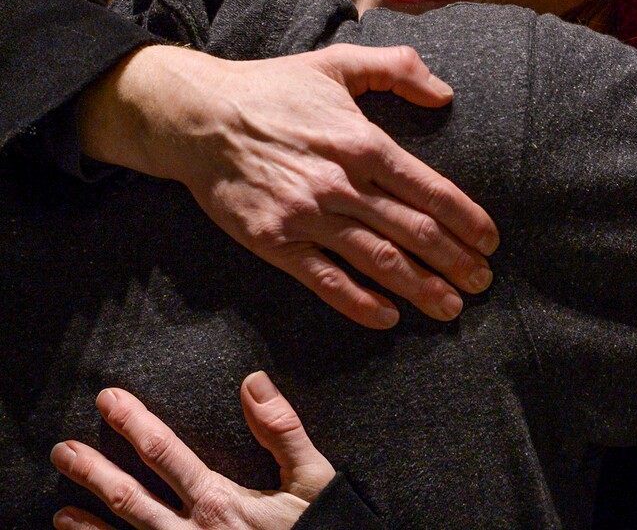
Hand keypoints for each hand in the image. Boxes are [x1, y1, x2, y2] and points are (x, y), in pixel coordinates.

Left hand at [51, 372, 334, 529]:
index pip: (164, 453)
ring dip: (90, 525)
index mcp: (219, 503)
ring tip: (60, 511)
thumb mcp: (312, 479)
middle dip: (94, 472)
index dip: (133, 423)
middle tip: (62, 450)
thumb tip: (252, 380)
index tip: (107, 399)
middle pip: (131, 500)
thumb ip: (282, 429)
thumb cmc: (318, 529)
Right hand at [79, 43, 497, 328]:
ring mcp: (307, 216)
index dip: (466, 220)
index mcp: (362, 141)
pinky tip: (387, 316)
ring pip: (378, 261)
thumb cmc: (271, 88)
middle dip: (454, 262)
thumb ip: (397, 68)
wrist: (199, 116)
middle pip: (413, 232)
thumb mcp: (337, 62)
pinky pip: (325, 280)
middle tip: (481, 283)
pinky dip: (359, 303)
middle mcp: (341, 183)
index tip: (490, 242)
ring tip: (449, 307)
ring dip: (420, 288)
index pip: (429, 189)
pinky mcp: (275, 241)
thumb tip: (445, 93)